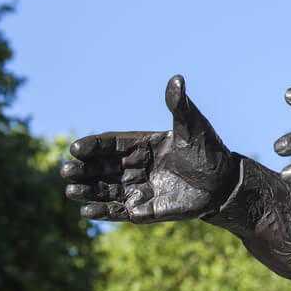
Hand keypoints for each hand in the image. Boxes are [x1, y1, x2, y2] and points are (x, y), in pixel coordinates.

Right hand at [61, 75, 236, 222]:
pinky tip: (86, 211)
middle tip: (67, 170)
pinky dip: (103, 212)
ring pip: (105, 189)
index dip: (94, 146)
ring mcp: (138, 188)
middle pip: (103, 167)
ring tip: (70, 190)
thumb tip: (176, 79)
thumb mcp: (193, 127)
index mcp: (143, 144)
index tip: (77, 148)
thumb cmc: (208, 151)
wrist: (224, 183)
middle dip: (84, 169)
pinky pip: (119, 211)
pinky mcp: (144, 209)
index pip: (113, 143)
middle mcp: (136, 166)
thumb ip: (180, 107)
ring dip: (87, 190)